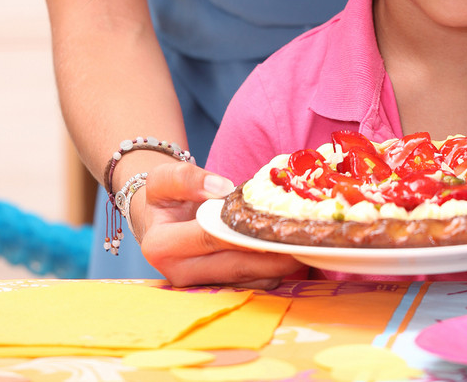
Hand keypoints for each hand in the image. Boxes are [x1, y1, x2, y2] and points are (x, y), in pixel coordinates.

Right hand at [138, 162, 306, 287]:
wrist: (160, 220)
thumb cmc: (165, 197)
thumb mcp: (164, 177)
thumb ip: (187, 178)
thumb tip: (221, 189)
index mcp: (162, 246)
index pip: (211, 237)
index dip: (244, 232)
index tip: (275, 226)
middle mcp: (180, 273)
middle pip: (236, 266)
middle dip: (273, 257)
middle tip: (306, 243)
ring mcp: (200, 286)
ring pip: (248, 281)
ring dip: (278, 267)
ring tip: (305, 247)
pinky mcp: (218, 289)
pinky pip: (251, 284)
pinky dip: (273, 271)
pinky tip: (292, 254)